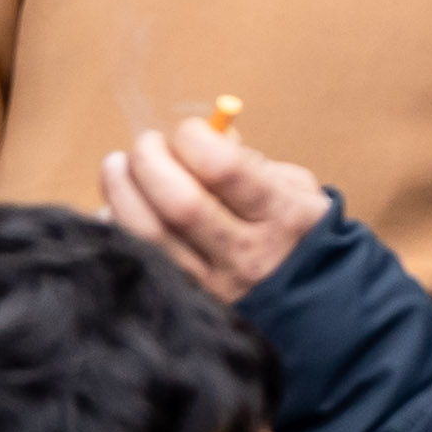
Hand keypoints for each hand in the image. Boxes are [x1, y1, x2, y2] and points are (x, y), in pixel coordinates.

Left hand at [96, 111, 330, 301]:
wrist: (315, 301)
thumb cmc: (297, 230)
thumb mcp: (295, 188)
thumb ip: (249, 161)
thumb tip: (197, 138)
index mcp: (281, 214)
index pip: (225, 169)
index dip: (194, 139)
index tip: (188, 130)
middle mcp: (247, 252)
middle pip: (181, 204)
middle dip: (150, 162)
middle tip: (144, 144)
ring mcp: (215, 284)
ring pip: (150, 235)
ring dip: (121, 192)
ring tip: (117, 167)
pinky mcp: (188, 300)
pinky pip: (140, 259)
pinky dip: (118, 228)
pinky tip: (116, 209)